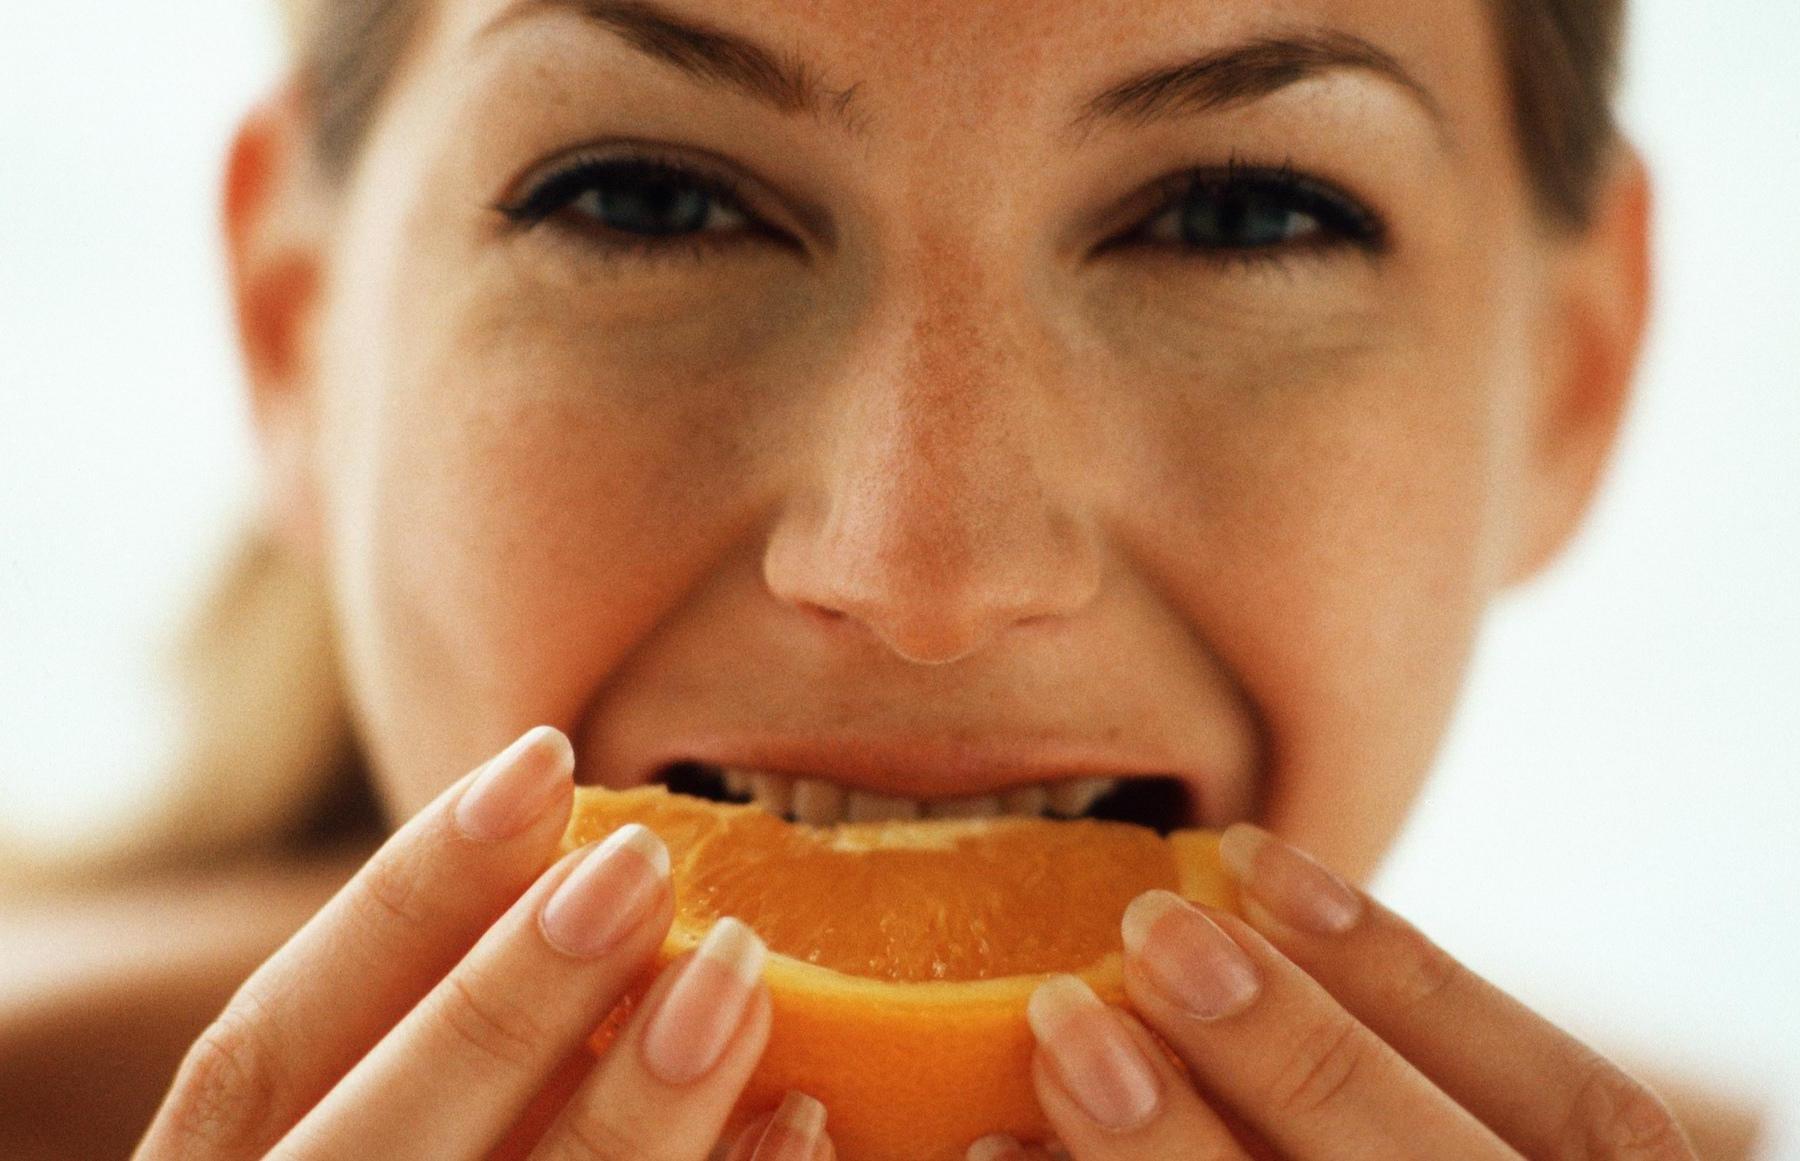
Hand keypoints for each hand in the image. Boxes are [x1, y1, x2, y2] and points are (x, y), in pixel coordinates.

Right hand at [133, 726, 835, 1160]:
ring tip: (736, 970)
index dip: (404, 896)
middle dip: (507, 1000)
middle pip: (376, 1149)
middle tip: (641, 867)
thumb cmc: (412, 1148)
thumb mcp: (356, 1110)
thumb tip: (585, 868)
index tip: (541, 763)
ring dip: (630, 1109)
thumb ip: (420, 1033)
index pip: (266, 1043)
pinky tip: (801, 1120)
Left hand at [979, 825, 1694, 1160]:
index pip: (1578, 1108)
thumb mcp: (1459, 1154)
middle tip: (1150, 933)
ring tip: (1059, 1040)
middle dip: (1295, 1053)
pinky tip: (998, 1159)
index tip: (1259, 859)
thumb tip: (1229, 929)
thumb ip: (1404, 1104)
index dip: (1418, 972)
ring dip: (1170, 1157)